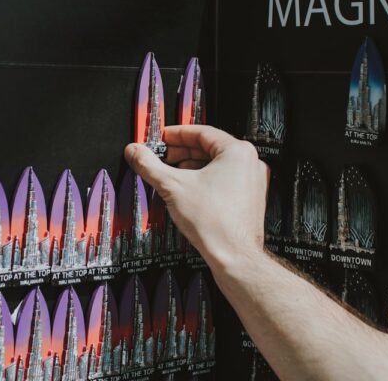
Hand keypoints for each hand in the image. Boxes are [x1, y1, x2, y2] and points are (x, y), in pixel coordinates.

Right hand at [124, 125, 269, 270]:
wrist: (234, 256)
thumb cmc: (216, 223)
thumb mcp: (172, 186)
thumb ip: (149, 165)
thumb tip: (135, 152)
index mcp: (237, 151)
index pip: (202, 132)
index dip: (177, 134)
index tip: (163, 137)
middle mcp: (249, 163)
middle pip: (209, 148)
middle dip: (182, 152)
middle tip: (162, 155)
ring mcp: (252, 182)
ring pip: (216, 165)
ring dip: (192, 167)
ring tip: (171, 173)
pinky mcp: (249, 199)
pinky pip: (224, 180)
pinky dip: (204, 180)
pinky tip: (188, 190)